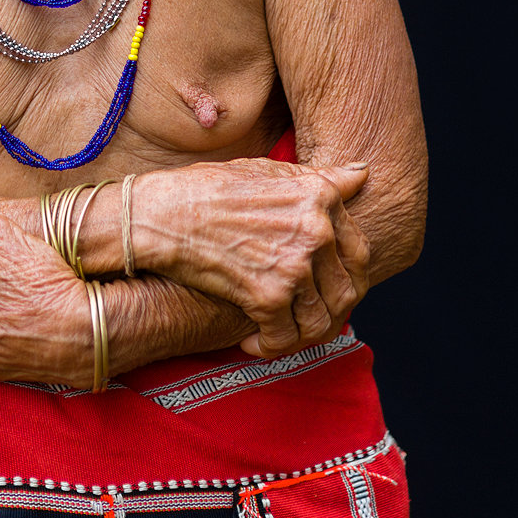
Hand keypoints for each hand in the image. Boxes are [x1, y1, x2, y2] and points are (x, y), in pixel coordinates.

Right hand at [133, 159, 370, 357]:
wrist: (155, 215)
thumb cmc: (202, 190)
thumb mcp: (263, 171)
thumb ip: (318, 178)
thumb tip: (363, 173)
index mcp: (319, 197)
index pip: (359, 251)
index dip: (344, 277)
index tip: (320, 286)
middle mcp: (316, 229)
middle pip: (348, 290)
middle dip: (330, 313)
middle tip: (303, 318)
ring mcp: (294, 263)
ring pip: (323, 320)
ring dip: (304, 336)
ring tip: (281, 334)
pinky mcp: (267, 294)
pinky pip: (287, 336)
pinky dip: (271, 347)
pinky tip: (252, 342)